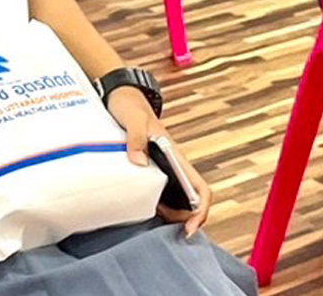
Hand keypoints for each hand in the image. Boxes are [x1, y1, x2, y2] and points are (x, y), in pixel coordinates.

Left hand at [105, 87, 211, 234]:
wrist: (121, 95)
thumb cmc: (130, 105)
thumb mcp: (133, 120)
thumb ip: (136, 139)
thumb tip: (139, 163)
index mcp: (176, 156)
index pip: (200, 188)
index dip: (201, 211)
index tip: (190, 227)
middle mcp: (173, 165)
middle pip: (189, 201)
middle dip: (181, 218)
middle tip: (161, 224)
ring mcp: (161, 168)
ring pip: (174, 198)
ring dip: (168, 213)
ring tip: (149, 216)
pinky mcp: (148, 167)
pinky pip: (157, 191)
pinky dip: (153, 203)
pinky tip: (139, 206)